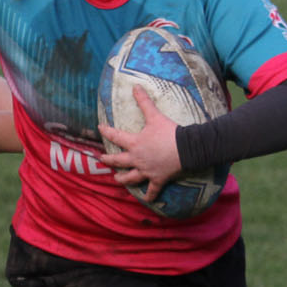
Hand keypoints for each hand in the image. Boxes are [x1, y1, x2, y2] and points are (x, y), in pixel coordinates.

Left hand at [96, 86, 183, 200]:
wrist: (186, 148)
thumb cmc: (169, 132)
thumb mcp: (155, 116)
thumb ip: (144, 102)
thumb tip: (135, 86)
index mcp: (135, 143)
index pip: (116, 137)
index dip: (107, 131)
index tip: (100, 128)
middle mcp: (137, 159)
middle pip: (118, 161)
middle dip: (108, 160)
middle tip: (101, 160)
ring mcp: (146, 171)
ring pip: (131, 178)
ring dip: (123, 179)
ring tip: (117, 179)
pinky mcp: (158, 179)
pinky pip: (152, 190)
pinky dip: (149, 195)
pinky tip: (146, 200)